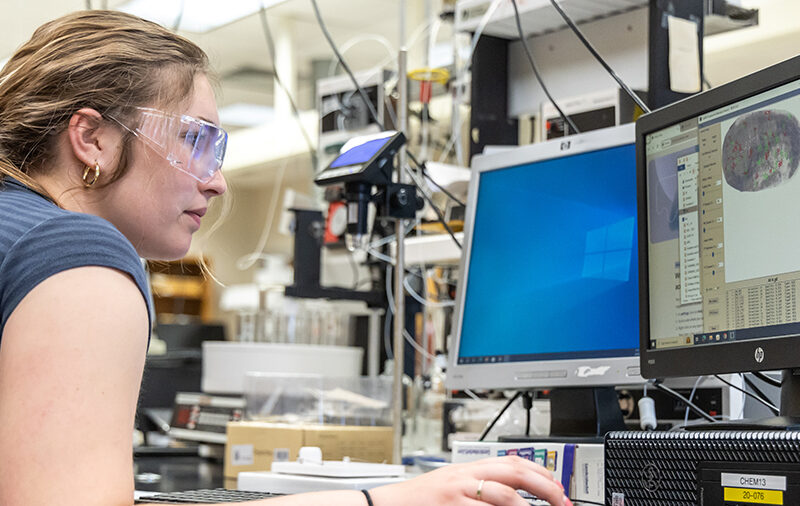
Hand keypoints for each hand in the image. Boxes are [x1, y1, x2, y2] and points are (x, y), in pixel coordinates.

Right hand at [368, 456, 571, 505]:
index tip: (559, 488)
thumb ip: (481, 485)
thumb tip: (516, 497)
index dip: (541, 473)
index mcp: (469, 466)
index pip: (513, 460)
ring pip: (503, 495)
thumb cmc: (420, 499)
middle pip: (514, 474)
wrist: (386, 504)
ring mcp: (457, 491)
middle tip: (562, 502)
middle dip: (544, 488)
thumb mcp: (452, 484)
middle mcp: (465, 475)